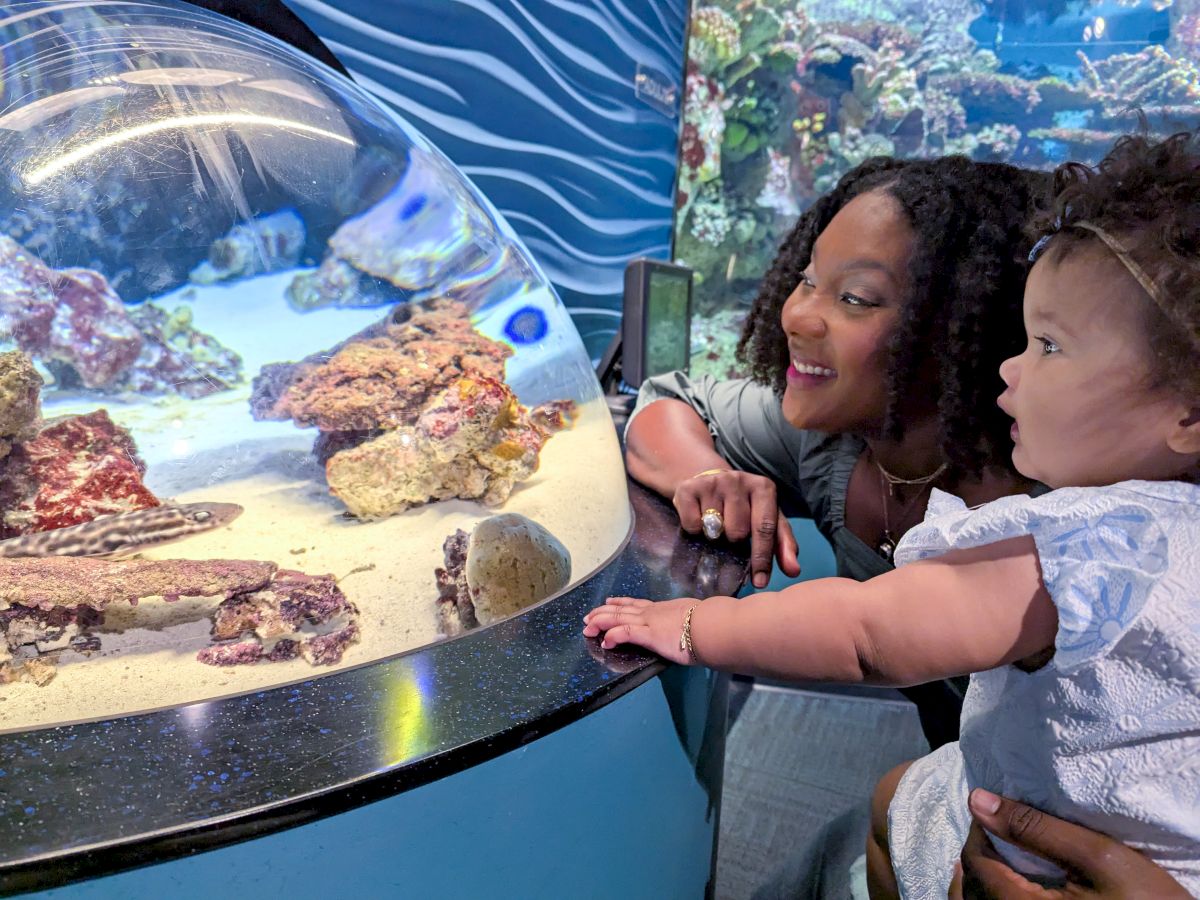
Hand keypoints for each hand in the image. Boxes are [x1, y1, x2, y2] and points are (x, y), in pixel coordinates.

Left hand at [582, 596, 699, 664]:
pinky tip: (604, 641)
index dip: (619, 603)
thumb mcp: (694, 617)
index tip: (608, 602)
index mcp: (663, 608)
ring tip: (587, 627)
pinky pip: (625, 633)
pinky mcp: (649, 635)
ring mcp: (649, 622)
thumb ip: (687, 622)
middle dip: (602, 613)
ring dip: (600, 622)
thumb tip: (692, 628)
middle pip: (621, 610)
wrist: (712, 626)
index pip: (636, 604)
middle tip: (589, 616)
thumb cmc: (709, 624)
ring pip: (617, 618)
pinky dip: (612, 635)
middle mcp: (652, 612)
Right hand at [673, 469, 799, 588]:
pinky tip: (700, 518)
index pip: (764, 528)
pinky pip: (692, 526)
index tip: (759, 582)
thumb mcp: (768, 519)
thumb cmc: (745, 506)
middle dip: (734, 540)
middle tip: (732, 530)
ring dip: (715, 535)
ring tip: (717, 523)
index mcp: (764, 488)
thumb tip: (794, 571)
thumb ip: (783, 544)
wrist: (707, 478)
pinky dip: (695, 530)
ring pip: (714, 530)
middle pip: (737, 531)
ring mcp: (712, 482)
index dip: (762, 558)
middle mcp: (739, 479)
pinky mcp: (688, 488)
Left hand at [947, 788, 1191, 898]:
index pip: (975, 864)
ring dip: (975, 886)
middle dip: (973, 860)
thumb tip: (979, 800)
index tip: (994, 811)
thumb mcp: (1100, 858)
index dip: (979, 832)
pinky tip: (1006, 890)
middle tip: (991, 833)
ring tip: (991, 861)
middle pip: (968, 894)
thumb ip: (1036, 828)